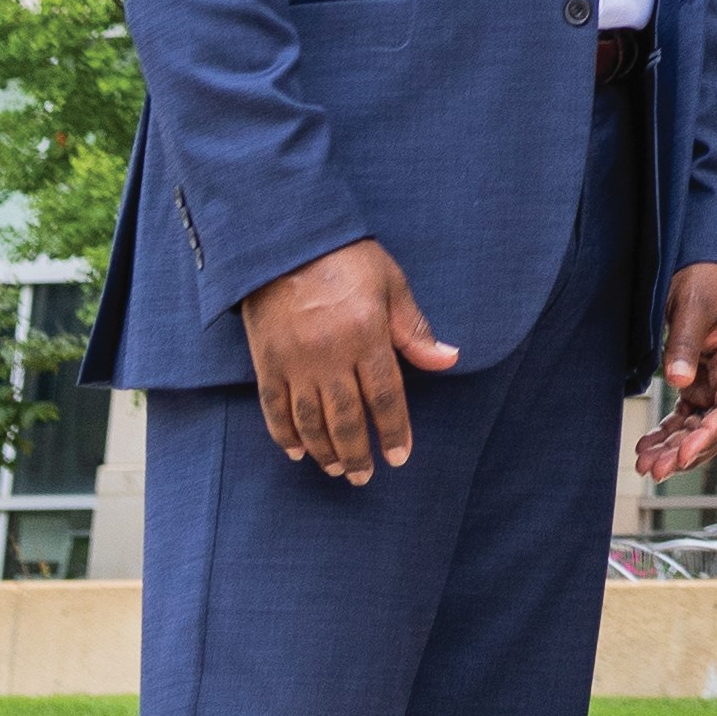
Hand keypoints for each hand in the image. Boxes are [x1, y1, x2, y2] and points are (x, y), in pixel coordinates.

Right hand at [241, 237, 458, 481]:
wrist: (284, 238)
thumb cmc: (346, 258)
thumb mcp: (391, 284)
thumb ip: (414, 329)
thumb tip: (449, 359)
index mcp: (367, 335)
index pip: (385, 396)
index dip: (394, 431)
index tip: (399, 457)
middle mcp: (330, 355)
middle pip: (346, 418)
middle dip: (358, 453)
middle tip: (365, 477)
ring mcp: (295, 360)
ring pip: (311, 420)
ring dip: (325, 451)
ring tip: (336, 469)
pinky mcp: (267, 360)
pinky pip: (275, 407)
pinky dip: (285, 434)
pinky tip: (298, 451)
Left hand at [634, 260, 716, 482]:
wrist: (701, 261)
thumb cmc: (707, 276)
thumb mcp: (694, 305)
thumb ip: (686, 341)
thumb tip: (677, 380)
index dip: (708, 436)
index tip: (682, 455)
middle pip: (713, 427)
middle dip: (686, 452)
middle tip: (656, 470)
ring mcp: (711, 380)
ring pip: (697, 426)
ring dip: (674, 448)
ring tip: (646, 464)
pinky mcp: (695, 378)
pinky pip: (684, 414)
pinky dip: (668, 432)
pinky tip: (649, 446)